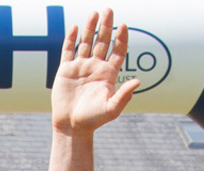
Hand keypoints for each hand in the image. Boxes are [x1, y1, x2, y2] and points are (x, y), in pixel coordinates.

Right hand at [50, 10, 138, 133]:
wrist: (72, 126)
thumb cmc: (94, 120)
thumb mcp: (112, 108)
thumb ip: (124, 95)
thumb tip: (138, 81)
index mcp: (108, 74)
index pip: (117, 51)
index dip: (121, 38)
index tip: (123, 26)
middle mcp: (95, 67)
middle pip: (102, 42)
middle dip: (106, 26)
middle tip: (109, 10)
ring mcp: (80, 67)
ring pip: (86, 42)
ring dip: (90, 27)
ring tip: (94, 13)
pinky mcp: (66, 70)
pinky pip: (68, 51)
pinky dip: (71, 39)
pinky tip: (75, 27)